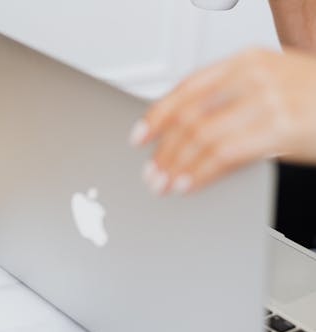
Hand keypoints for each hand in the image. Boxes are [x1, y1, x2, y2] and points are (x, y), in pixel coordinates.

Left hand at [130, 48, 315, 193]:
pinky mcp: (281, 128)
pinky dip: (200, 172)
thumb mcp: (275, 88)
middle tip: (150, 171)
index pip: (188, 86)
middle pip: (190, 114)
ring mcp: (269, 100)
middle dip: (164, 148)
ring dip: (177, 165)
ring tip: (164, 183)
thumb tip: (188, 136)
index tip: (139, 136)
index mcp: (249, 60)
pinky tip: (189, 183)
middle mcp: (255, 75)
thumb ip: (234, 102)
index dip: (157, 114)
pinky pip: (225, 154)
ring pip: (202, 136)